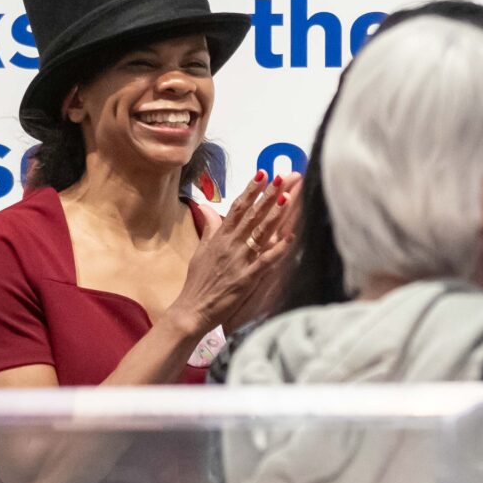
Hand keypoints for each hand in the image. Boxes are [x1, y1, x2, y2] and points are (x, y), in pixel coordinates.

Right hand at [169, 172, 298, 340]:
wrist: (191, 309)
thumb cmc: (198, 281)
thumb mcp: (201, 250)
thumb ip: (209, 228)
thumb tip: (207, 208)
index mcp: (220, 237)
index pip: (237, 207)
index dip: (251, 189)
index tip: (263, 172)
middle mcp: (230, 245)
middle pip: (252, 215)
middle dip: (268, 195)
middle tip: (283, 176)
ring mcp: (239, 261)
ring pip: (260, 233)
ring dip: (274, 215)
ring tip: (287, 197)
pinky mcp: (246, 279)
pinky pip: (264, 261)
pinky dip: (277, 250)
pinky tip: (290, 237)